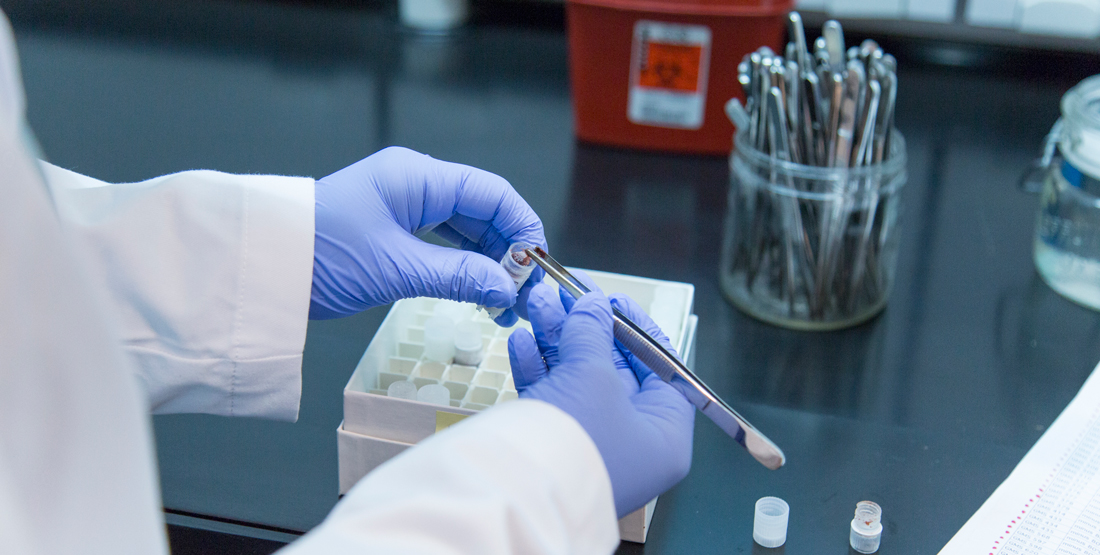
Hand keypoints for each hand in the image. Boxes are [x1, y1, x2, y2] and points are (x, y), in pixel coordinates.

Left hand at [310, 147, 545, 323]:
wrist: (259, 266)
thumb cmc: (320, 255)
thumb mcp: (395, 269)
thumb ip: (458, 276)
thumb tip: (506, 289)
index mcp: (418, 176)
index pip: (492, 193)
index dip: (522, 228)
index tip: (536, 269)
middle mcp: (416, 182)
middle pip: (483, 210)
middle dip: (507, 251)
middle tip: (519, 297)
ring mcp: (403, 204)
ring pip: (465, 228)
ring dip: (487, 262)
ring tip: (501, 303)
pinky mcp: (392, 227)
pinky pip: (442, 240)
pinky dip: (462, 264)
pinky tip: (475, 290)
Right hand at [507, 278, 695, 517]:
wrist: (518, 490)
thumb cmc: (577, 439)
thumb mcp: (594, 374)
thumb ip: (594, 331)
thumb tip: (593, 305)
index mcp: (664, 435)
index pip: (661, 369)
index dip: (635, 328)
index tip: (611, 298)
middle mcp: (633, 443)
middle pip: (614, 369)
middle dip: (584, 327)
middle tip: (563, 294)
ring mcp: (593, 445)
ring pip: (578, 380)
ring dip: (556, 339)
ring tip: (537, 306)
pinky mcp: (556, 446)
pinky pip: (553, 399)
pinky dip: (538, 368)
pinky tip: (523, 342)